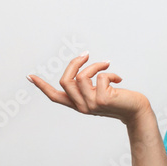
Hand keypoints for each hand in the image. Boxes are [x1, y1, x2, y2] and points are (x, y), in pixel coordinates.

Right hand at [27, 53, 150, 125]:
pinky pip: (99, 76)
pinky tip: (119, 79)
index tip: (30, 76)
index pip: (55, 96)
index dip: (42, 86)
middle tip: (87, 54)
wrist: (136, 111)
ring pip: (82, 76)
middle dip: (75, 63)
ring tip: (108, 66)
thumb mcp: (99, 92)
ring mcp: (91, 105)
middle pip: (65, 80)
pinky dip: (110, 73)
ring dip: (96, 65)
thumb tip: (82, 66)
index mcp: (78, 104)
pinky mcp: (102, 100)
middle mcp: (82, 107)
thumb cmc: (119, 99)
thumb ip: (88, 84)